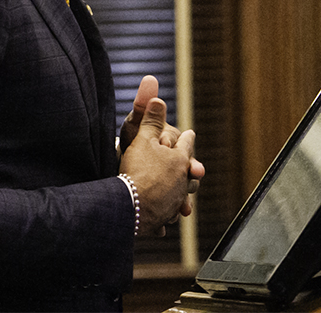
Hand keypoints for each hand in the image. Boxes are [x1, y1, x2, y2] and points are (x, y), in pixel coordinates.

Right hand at [118, 93, 202, 235]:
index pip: (187, 142)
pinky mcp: (165, 217)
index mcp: (180, 159)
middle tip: (189, 166)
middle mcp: (182, 180)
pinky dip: (165, 216)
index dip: (186, 137)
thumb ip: (151, 118)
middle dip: (188, 167)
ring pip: (181, 195)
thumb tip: (158, 97)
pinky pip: (167, 216)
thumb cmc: (137, 169)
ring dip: (180, 195)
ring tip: (178, 195)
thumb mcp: (142, 137)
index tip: (189, 134)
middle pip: (189, 170)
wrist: (131, 204)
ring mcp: (175, 200)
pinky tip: (162, 223)